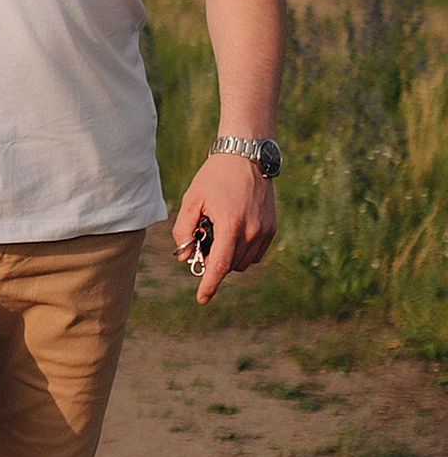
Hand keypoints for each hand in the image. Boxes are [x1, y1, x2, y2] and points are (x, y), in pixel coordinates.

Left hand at [172, 148, 277, 304]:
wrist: (246, 156)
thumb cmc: (214, 177)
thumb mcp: (191, 200)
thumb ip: (184, 231)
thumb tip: (185, 258)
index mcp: (230, 226)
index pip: (219, 266)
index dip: (209, 285)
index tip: (201, 299)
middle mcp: (251, 232)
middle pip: (229, 265)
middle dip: (214, 261)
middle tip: (204, 237)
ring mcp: (265, 231)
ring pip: (243, 262)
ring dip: (229, 257)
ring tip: (219, 231)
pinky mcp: (272, 228)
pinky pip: (256, 253)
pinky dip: (243, 251)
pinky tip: (233, 233)